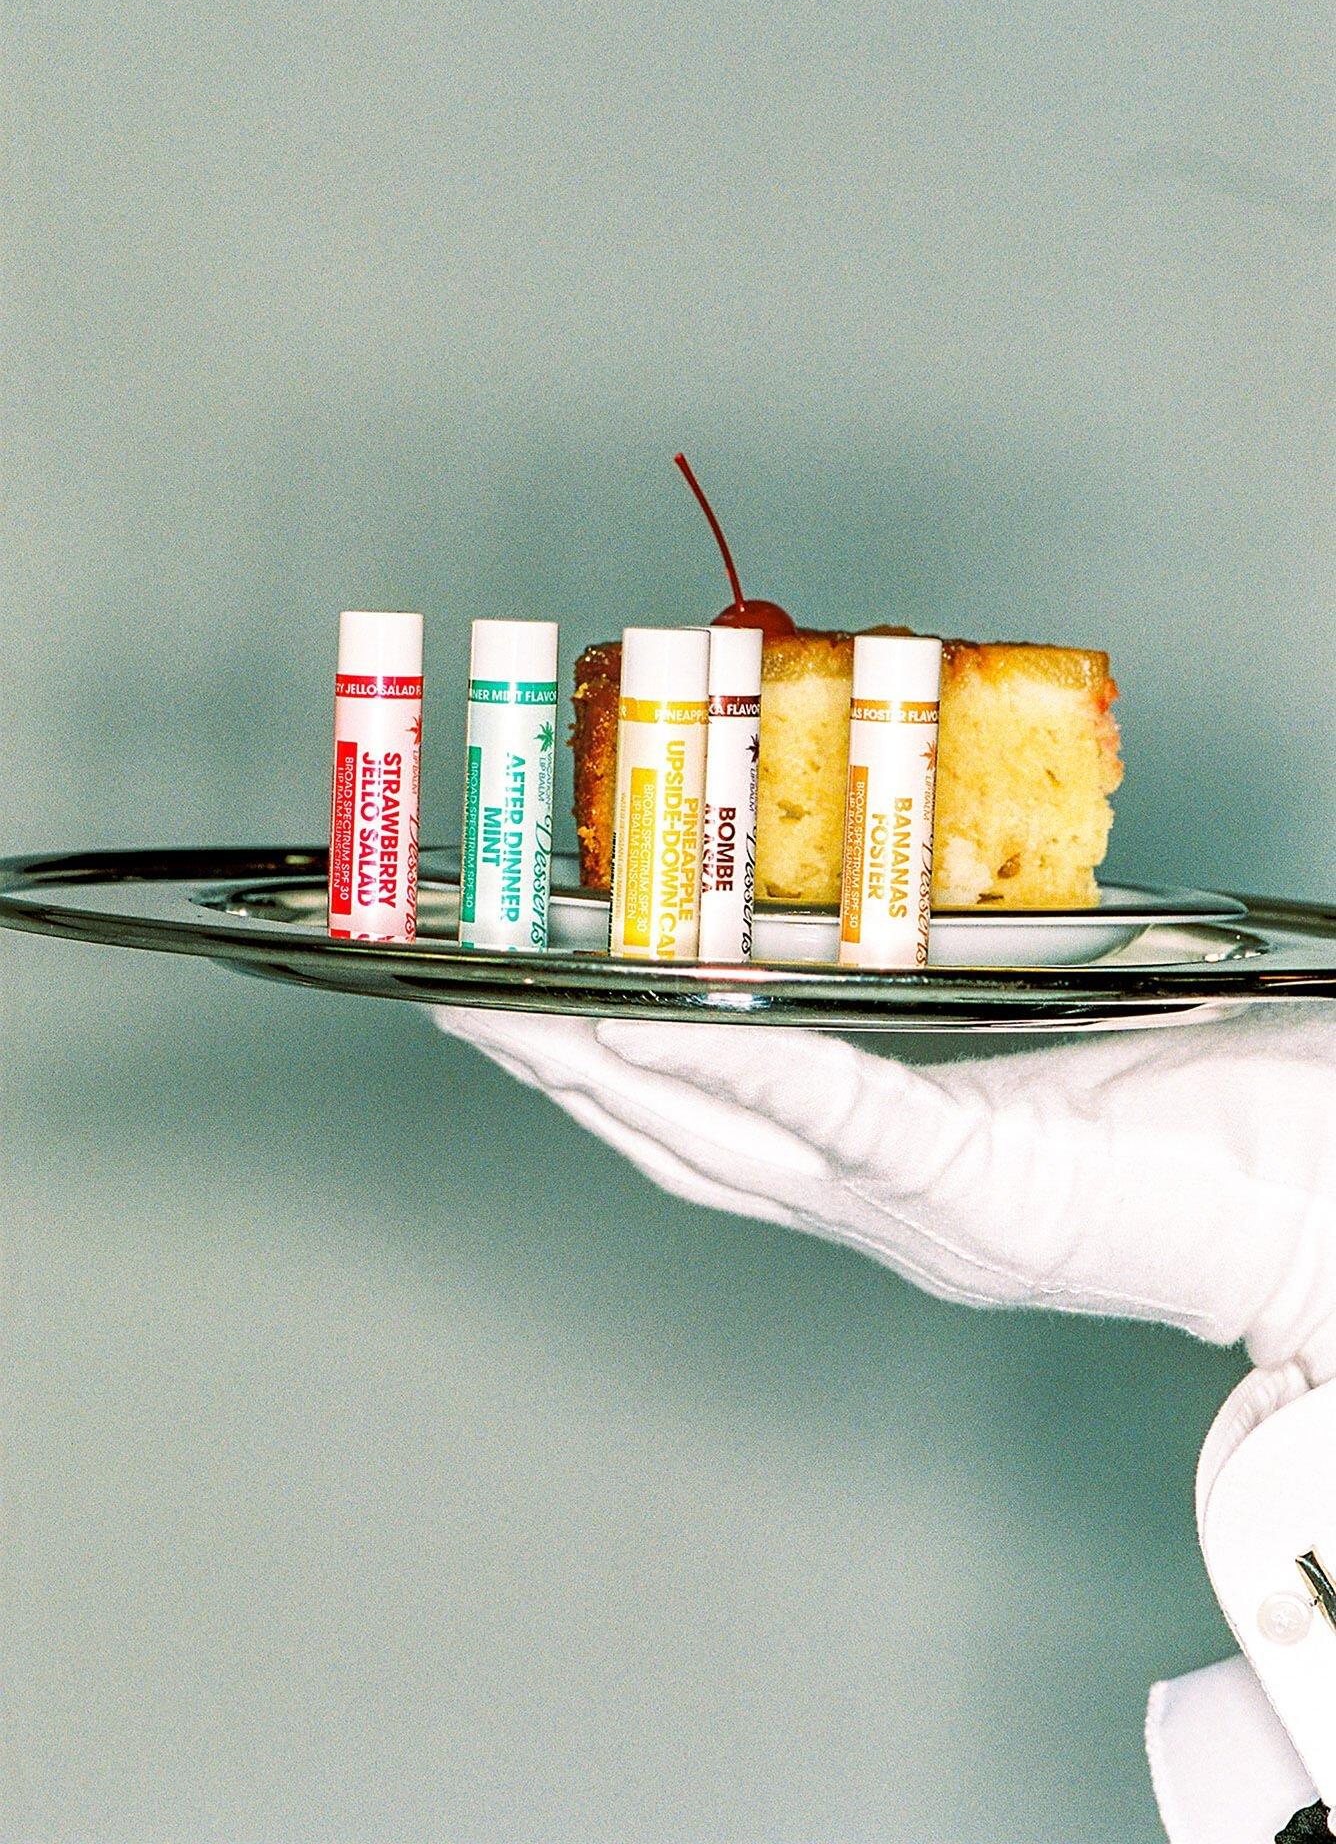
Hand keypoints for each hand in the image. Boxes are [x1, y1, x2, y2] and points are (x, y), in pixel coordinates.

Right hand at [433, 1003, 1335, 1380]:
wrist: (1315, 1224)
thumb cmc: (1209, 1127)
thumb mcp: (1049, 1048)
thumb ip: (956, 992)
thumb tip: (896, 885)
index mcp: (881, 1173)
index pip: (705, 1122)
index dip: (594, 1062)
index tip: (509, 993)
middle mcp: (871, 1210)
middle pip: (668, 1136)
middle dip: (547, 1062)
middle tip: (447, 987)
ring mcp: (913, 1212)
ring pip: (719, 1136)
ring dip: (603, 1065)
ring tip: (506, 1001)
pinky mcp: (975, 1192)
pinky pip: (838, 1119)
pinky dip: (743, 1065)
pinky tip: (662, 1014)